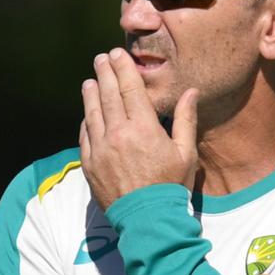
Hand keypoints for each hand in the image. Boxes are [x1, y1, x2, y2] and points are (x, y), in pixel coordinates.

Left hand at [79, 48, 198, 210]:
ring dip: (91, 93)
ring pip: (92, 112)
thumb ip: (185, 120)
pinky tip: (88, 112)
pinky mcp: (89, 163)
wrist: (148, 220)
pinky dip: (86, 120)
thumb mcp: (186, 153)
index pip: (130, 89)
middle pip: (108, 95)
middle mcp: (118, 134)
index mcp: (143, 128)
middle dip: (104, 73)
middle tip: (101, 59)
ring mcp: (100, 148)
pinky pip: (85, 135)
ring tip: (91, 81)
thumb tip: (190, 92)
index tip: (117, 54)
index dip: (122, 69)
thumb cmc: (171, 186)